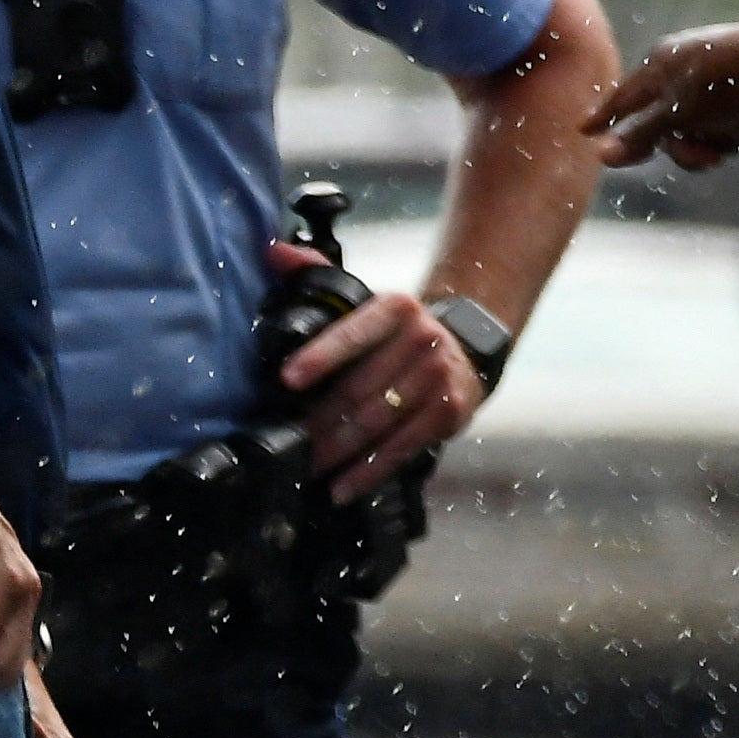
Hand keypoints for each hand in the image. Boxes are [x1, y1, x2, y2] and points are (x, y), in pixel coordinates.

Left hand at [272, 271, 480, 497]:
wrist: (466, 347)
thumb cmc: (396, 329)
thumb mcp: (364, 297)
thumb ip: (318, 274)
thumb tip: (272, 250)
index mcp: (394, 306)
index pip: (351, 332)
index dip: (319, 357)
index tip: (286, 380)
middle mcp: (423, 338)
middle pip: (360, 387)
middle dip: (318, 420)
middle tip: (287, 442)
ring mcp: (439, 377)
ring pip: (378, 421)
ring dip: (338, 451)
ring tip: (306, 467)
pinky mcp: (450, 412)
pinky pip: (402, 447)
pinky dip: (369, 471)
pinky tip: (341, 487)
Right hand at [586, 21, 738, 169]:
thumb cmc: (727, 86)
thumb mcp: (679, 116)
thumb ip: (640, 136)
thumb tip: (598, 155)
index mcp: (661, 63)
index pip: (622, 97)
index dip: (604, 116)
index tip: (583, 130)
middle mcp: (685, 65)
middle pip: (668, 124)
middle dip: (689, 146)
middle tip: (708, 158)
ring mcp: (717, 74)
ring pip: (703, 126)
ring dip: (721, 140)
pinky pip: (731, 118)